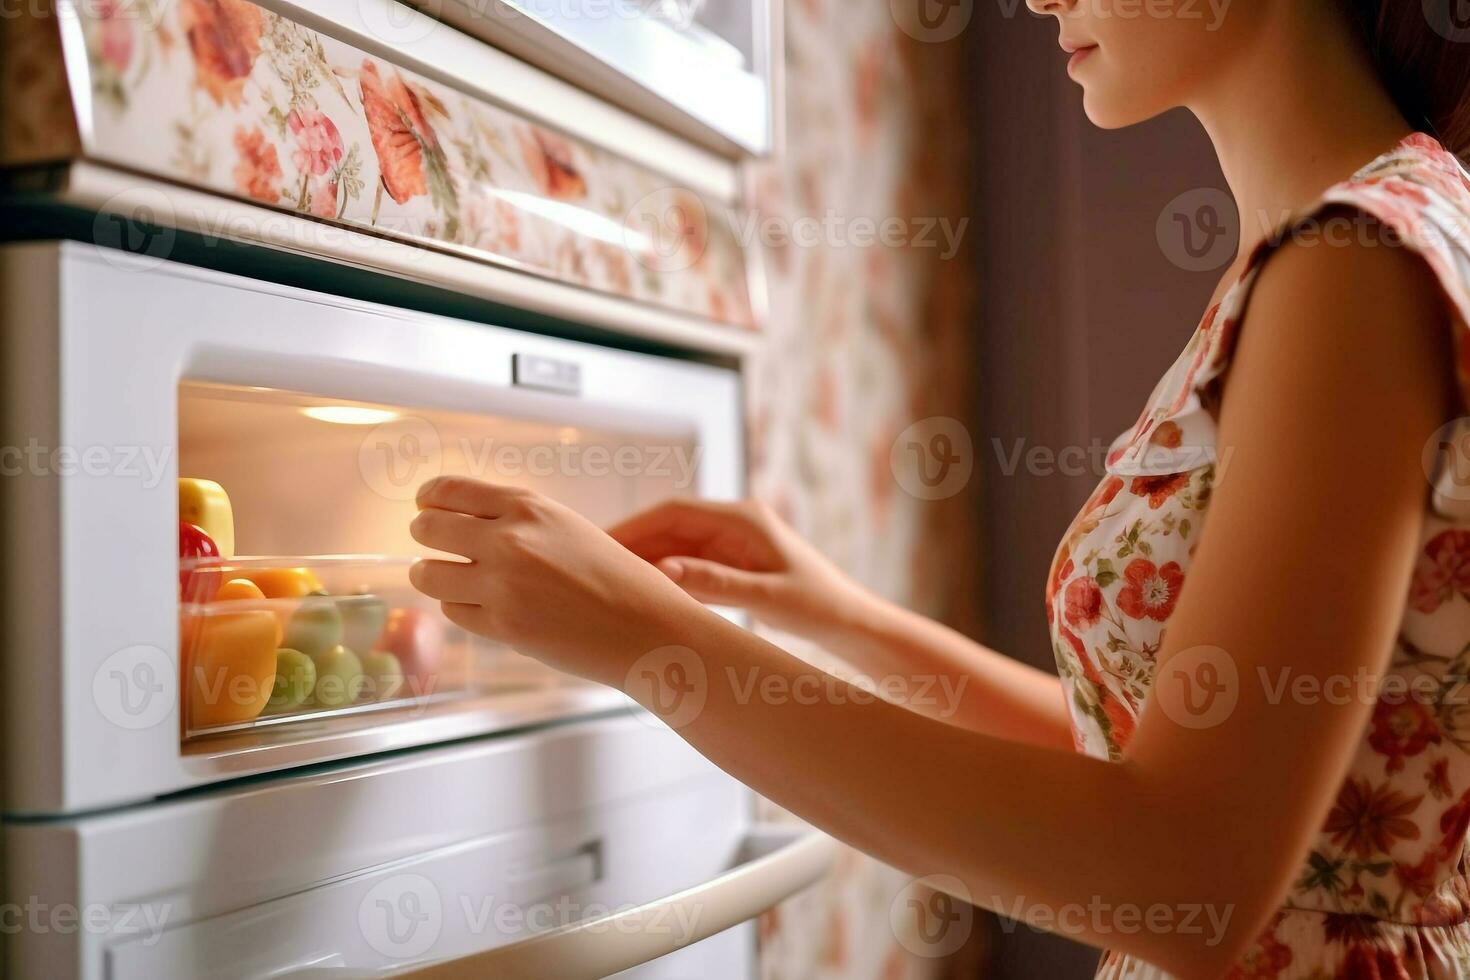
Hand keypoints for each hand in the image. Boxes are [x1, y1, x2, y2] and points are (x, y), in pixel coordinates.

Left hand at [407, 477, 708, 687]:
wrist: (646, 626)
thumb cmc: (616, 578)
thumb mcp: (567, 527)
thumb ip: (518, 520)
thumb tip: (461, 520)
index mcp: (528, 506)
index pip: (450, 491)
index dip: (429, 499)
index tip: (425, 506)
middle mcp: (510, 539)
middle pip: (429, 529)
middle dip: (425, 537)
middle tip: (431, 545)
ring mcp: (503, 584)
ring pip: (430, 575)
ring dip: (433, 576)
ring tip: (448, 579)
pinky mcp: (502, 626)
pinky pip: (454, 612)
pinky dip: (461, 609)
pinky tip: (484, 607)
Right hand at [608, 498, 876, 643]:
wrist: (848, 621)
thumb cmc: (818, 605)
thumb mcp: (767, 596)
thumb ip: (717, 582)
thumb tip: (665, 571)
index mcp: (743, 519)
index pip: (675, 512)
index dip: (636, 526)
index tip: (604, 544)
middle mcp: (733, 525)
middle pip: (668, 526)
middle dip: (632, 544)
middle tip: (593, 566)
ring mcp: (730, 544)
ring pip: (673, 546)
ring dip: (644, 561)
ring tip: (607, 582)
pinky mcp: (730, 564)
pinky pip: (686, 565)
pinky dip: (663, 577)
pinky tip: (639, 595)